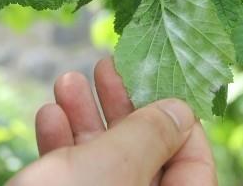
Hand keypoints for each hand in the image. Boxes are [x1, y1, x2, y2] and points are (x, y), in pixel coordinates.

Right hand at [7, 58, 216, 185]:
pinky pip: (73, 180)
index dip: (177, 117)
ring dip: (83, 119)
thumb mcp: (114, 166)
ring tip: (66, 82)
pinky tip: (47, 116)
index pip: (195, 163)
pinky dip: (60, 147)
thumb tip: (180, 109)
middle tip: (104, 67)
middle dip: (120, 107)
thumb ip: (152, 134)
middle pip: (146, 157)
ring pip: (104, 165)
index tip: (152, 79)